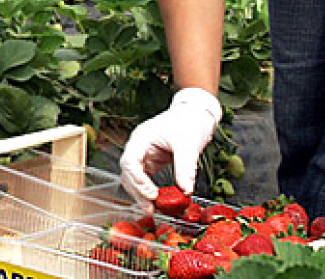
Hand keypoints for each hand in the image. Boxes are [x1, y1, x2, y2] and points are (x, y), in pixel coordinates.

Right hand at [119, 87, 221, 209]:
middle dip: (138, 192)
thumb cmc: (190, 121)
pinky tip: (158, 202)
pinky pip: (145, 180)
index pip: (130, 162)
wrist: (196, 113)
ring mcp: (143, 155)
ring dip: (141, 195)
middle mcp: (138, 147)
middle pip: (129, 174)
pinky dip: (149, 191)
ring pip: (134, 179)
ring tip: (154, 210)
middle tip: (152, 209)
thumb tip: (186, 191)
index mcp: (142, 138)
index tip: (152, 194)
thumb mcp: (189, 144)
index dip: (138, 180)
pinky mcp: (151, 162)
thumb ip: (186, 167)